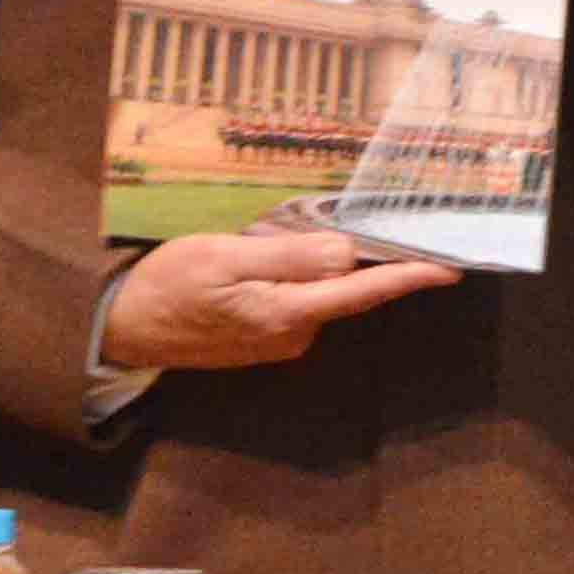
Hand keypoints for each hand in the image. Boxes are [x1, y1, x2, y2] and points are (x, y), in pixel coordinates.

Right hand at [103, 228, 459, 371]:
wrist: (123, 329)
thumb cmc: (168, 286)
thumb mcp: (224, 258)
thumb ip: (289, 257)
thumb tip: (346, 254)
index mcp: (288, 313)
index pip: (364, 292)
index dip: (409, 277)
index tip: (450, 268)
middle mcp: (295, 335)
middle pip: (341, 287)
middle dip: (333, 254)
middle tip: (282, 232)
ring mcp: (281, 342)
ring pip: (315, 292)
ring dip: (300, 267)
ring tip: (246, 252)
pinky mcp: (266, 340)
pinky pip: (293, 301)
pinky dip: (283, 281)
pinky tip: (244, 272)